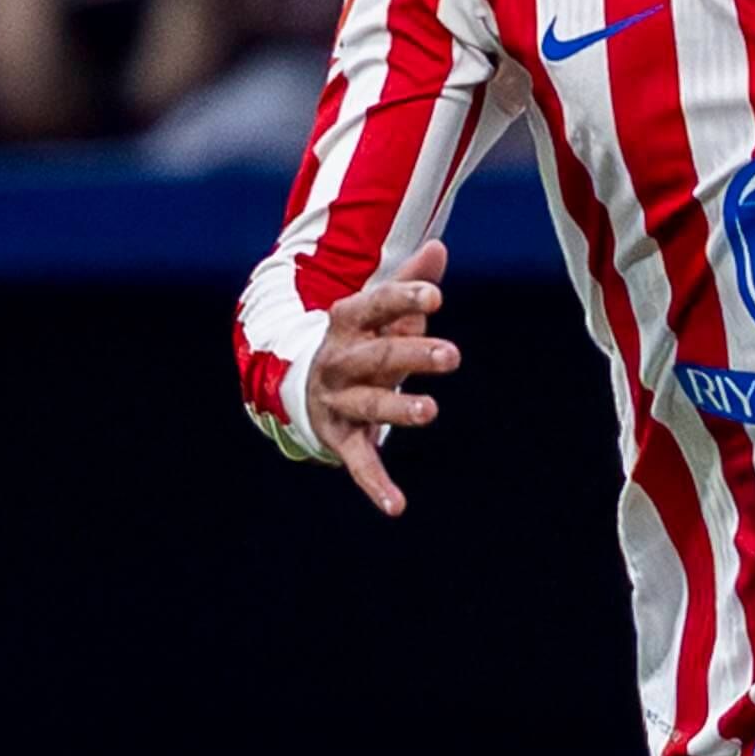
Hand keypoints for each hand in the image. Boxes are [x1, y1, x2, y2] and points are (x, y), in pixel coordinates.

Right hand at [304, 239, 456, 517]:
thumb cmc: (359, 342)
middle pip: (378, 357)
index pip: (374, 306)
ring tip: (429, 412)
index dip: (403, 301)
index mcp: (346, 323)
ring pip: (370, 406)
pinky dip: (376, 486)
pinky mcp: (339, 439)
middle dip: (414, 355)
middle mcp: (338, 361)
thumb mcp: (379, 313)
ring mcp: (337, 402)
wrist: (301, 384)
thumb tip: (439, 249)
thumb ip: (409, 284)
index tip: (435, 297)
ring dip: (398, 409)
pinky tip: (397, 506)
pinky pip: (360, 463)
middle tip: (453, 356)